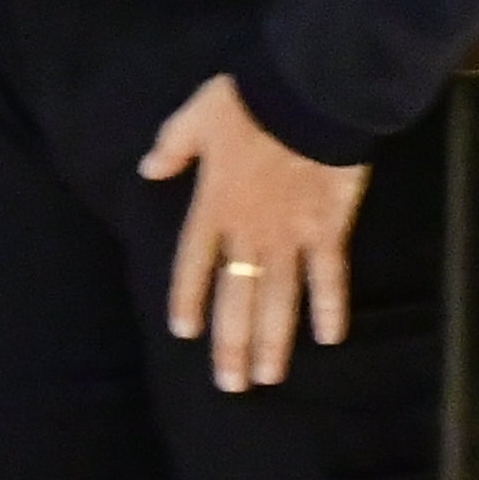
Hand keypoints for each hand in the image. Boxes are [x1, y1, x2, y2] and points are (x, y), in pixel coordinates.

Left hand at [141, 77, 363, 395]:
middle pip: (236, 297)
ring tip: (268, 377)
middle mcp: (248, 232)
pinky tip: (330, 338)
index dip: (188, 297)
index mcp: (214, 206)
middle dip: (232, 343)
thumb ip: (173, 145)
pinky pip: (329, 275)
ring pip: (278, 298)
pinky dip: (331, 305)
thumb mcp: (198, 115)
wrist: (312, 94)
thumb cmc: (253, 101)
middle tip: (231, 385)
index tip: (186, 332)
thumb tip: (147, 168)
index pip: (194, 262)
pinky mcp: (329, 230)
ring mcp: (290, 236)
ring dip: (272, 340)